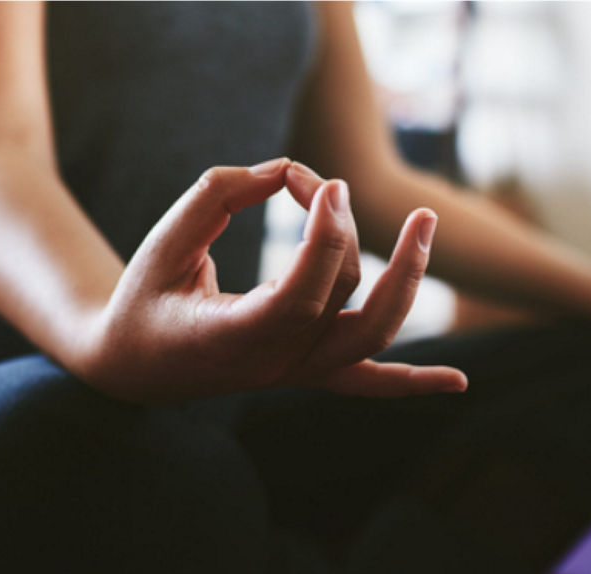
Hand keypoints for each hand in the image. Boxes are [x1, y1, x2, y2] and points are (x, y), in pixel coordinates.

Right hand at [80, 159, 467, 402]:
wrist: (132, 364)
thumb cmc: (144, 296)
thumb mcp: (164, 239)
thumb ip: (219, 195)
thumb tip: (284, 172)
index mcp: (229, 339)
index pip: (299, 298)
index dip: (322, 238)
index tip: (319, 183)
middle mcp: (270, 365)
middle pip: (340, 302)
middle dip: (347, 235)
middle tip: (335, 185)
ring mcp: (293, 373)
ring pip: (370, 337)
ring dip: (406, 281)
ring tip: (424, 221)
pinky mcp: (305, 371)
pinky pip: (366, 383)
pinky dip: (412, 382)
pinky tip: (458, 383)